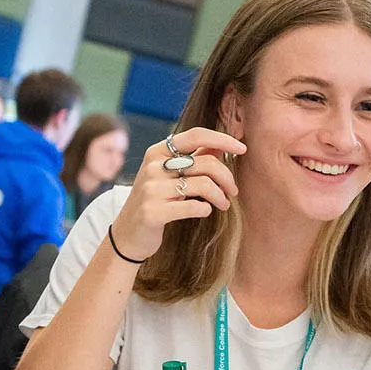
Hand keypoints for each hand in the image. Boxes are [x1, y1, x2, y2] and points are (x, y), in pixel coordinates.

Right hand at [111, 128, 245, 260]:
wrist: (128, 234)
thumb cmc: (156, 201)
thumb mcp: (170, 175)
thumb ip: (193, 158)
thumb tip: (221, 145)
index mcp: (157, 152)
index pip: (196, 135)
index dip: (222, 139)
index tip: (242, 148)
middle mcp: (152, 167)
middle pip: (205, 162)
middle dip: (227, 177)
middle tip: (233, 191)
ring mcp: (151, 189)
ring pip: (203, 185)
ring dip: (220, 197)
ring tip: (223, 205)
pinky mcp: (153, 212)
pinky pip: (193, 207)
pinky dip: (205, 209)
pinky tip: (205, 211)